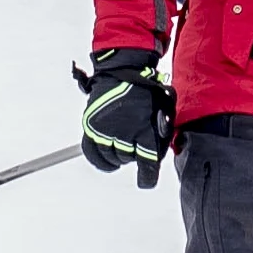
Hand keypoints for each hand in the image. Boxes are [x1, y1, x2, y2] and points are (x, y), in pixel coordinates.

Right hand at [77, 48, 170, 182]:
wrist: (124, 71)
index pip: (146, 165)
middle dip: (133, 156)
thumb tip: (155, 157)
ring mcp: (106, 130)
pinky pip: (91, 152)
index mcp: (146, 132)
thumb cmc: (146, 91)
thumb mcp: (161, 114)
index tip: (146, 181)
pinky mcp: (91, 126)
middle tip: (135, 148)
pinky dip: (99, 160)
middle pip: (128, 160)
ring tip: (121, 149)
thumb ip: (159, 136)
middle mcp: (124, 133)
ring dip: (117, 157)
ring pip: (110, 158)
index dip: (147, 177)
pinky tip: (106, 160)